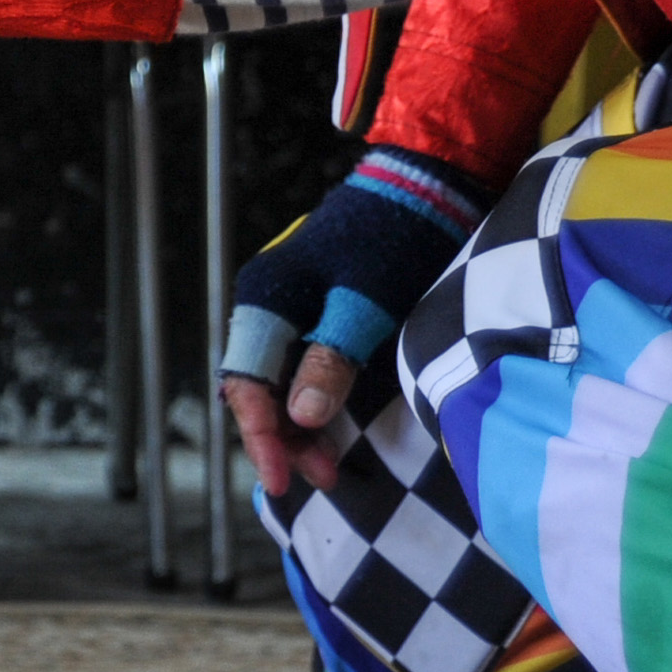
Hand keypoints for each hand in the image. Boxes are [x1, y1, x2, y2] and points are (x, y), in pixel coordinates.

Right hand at [218, 146, 489, 502]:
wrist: (425, 193)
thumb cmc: (392, 244)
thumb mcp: (365, 305)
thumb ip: (331, 359)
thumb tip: (303, 418)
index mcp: (265, 299)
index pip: (246, 381)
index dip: (261, 434)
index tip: (281, 478)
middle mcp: (266, 305)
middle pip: (257, 387)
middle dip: (283, 438)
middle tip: (321, 478)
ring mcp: (289, 308)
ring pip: (278, 382)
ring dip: (299, 427)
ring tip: (331, 467)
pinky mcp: (316, 313)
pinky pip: (298, 369)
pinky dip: (312, 404)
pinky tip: (333, 429)